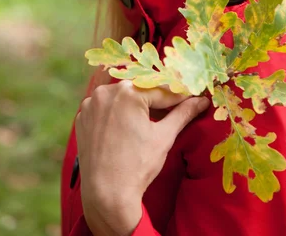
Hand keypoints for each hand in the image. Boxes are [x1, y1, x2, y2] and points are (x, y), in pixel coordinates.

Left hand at [75, 80, 209, 235]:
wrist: (106, 195)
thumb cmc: (137, 166)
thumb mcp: (164, 137)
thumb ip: (183, 113)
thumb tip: (202, 101)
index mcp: (128, 92)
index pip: (161, 91)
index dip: (179, 96)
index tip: (193, 97)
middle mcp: (106, 92)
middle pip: (140, 91)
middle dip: (157, 99)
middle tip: (175, 107)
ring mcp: (91, 104)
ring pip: (122, 97)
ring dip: (136, 104)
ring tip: (152, 118)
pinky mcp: (82, 117)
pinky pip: (106, 107)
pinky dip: (118, 112)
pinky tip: (128, 125)